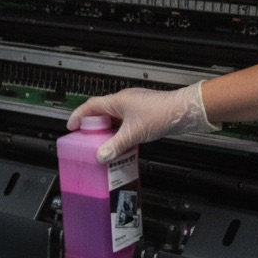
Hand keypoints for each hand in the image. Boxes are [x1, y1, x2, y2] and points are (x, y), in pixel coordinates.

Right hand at [66, 81, 217, 162]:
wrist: (185, 111)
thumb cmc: (162, 114)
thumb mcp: (134, 133)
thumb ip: (115, 145)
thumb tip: (100, 156)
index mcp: (117, 101)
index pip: (90, 106)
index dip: (78, 116)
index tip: (71, 126)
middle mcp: (124, 101)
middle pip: (101, 111)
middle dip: (91, 124)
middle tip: (85, 138)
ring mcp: (134, 106)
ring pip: (113, 117)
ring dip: (106, 129)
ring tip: (102, 143)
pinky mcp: (143, 113)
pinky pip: (124, 121)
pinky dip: (119, 131)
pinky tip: (121, 141)